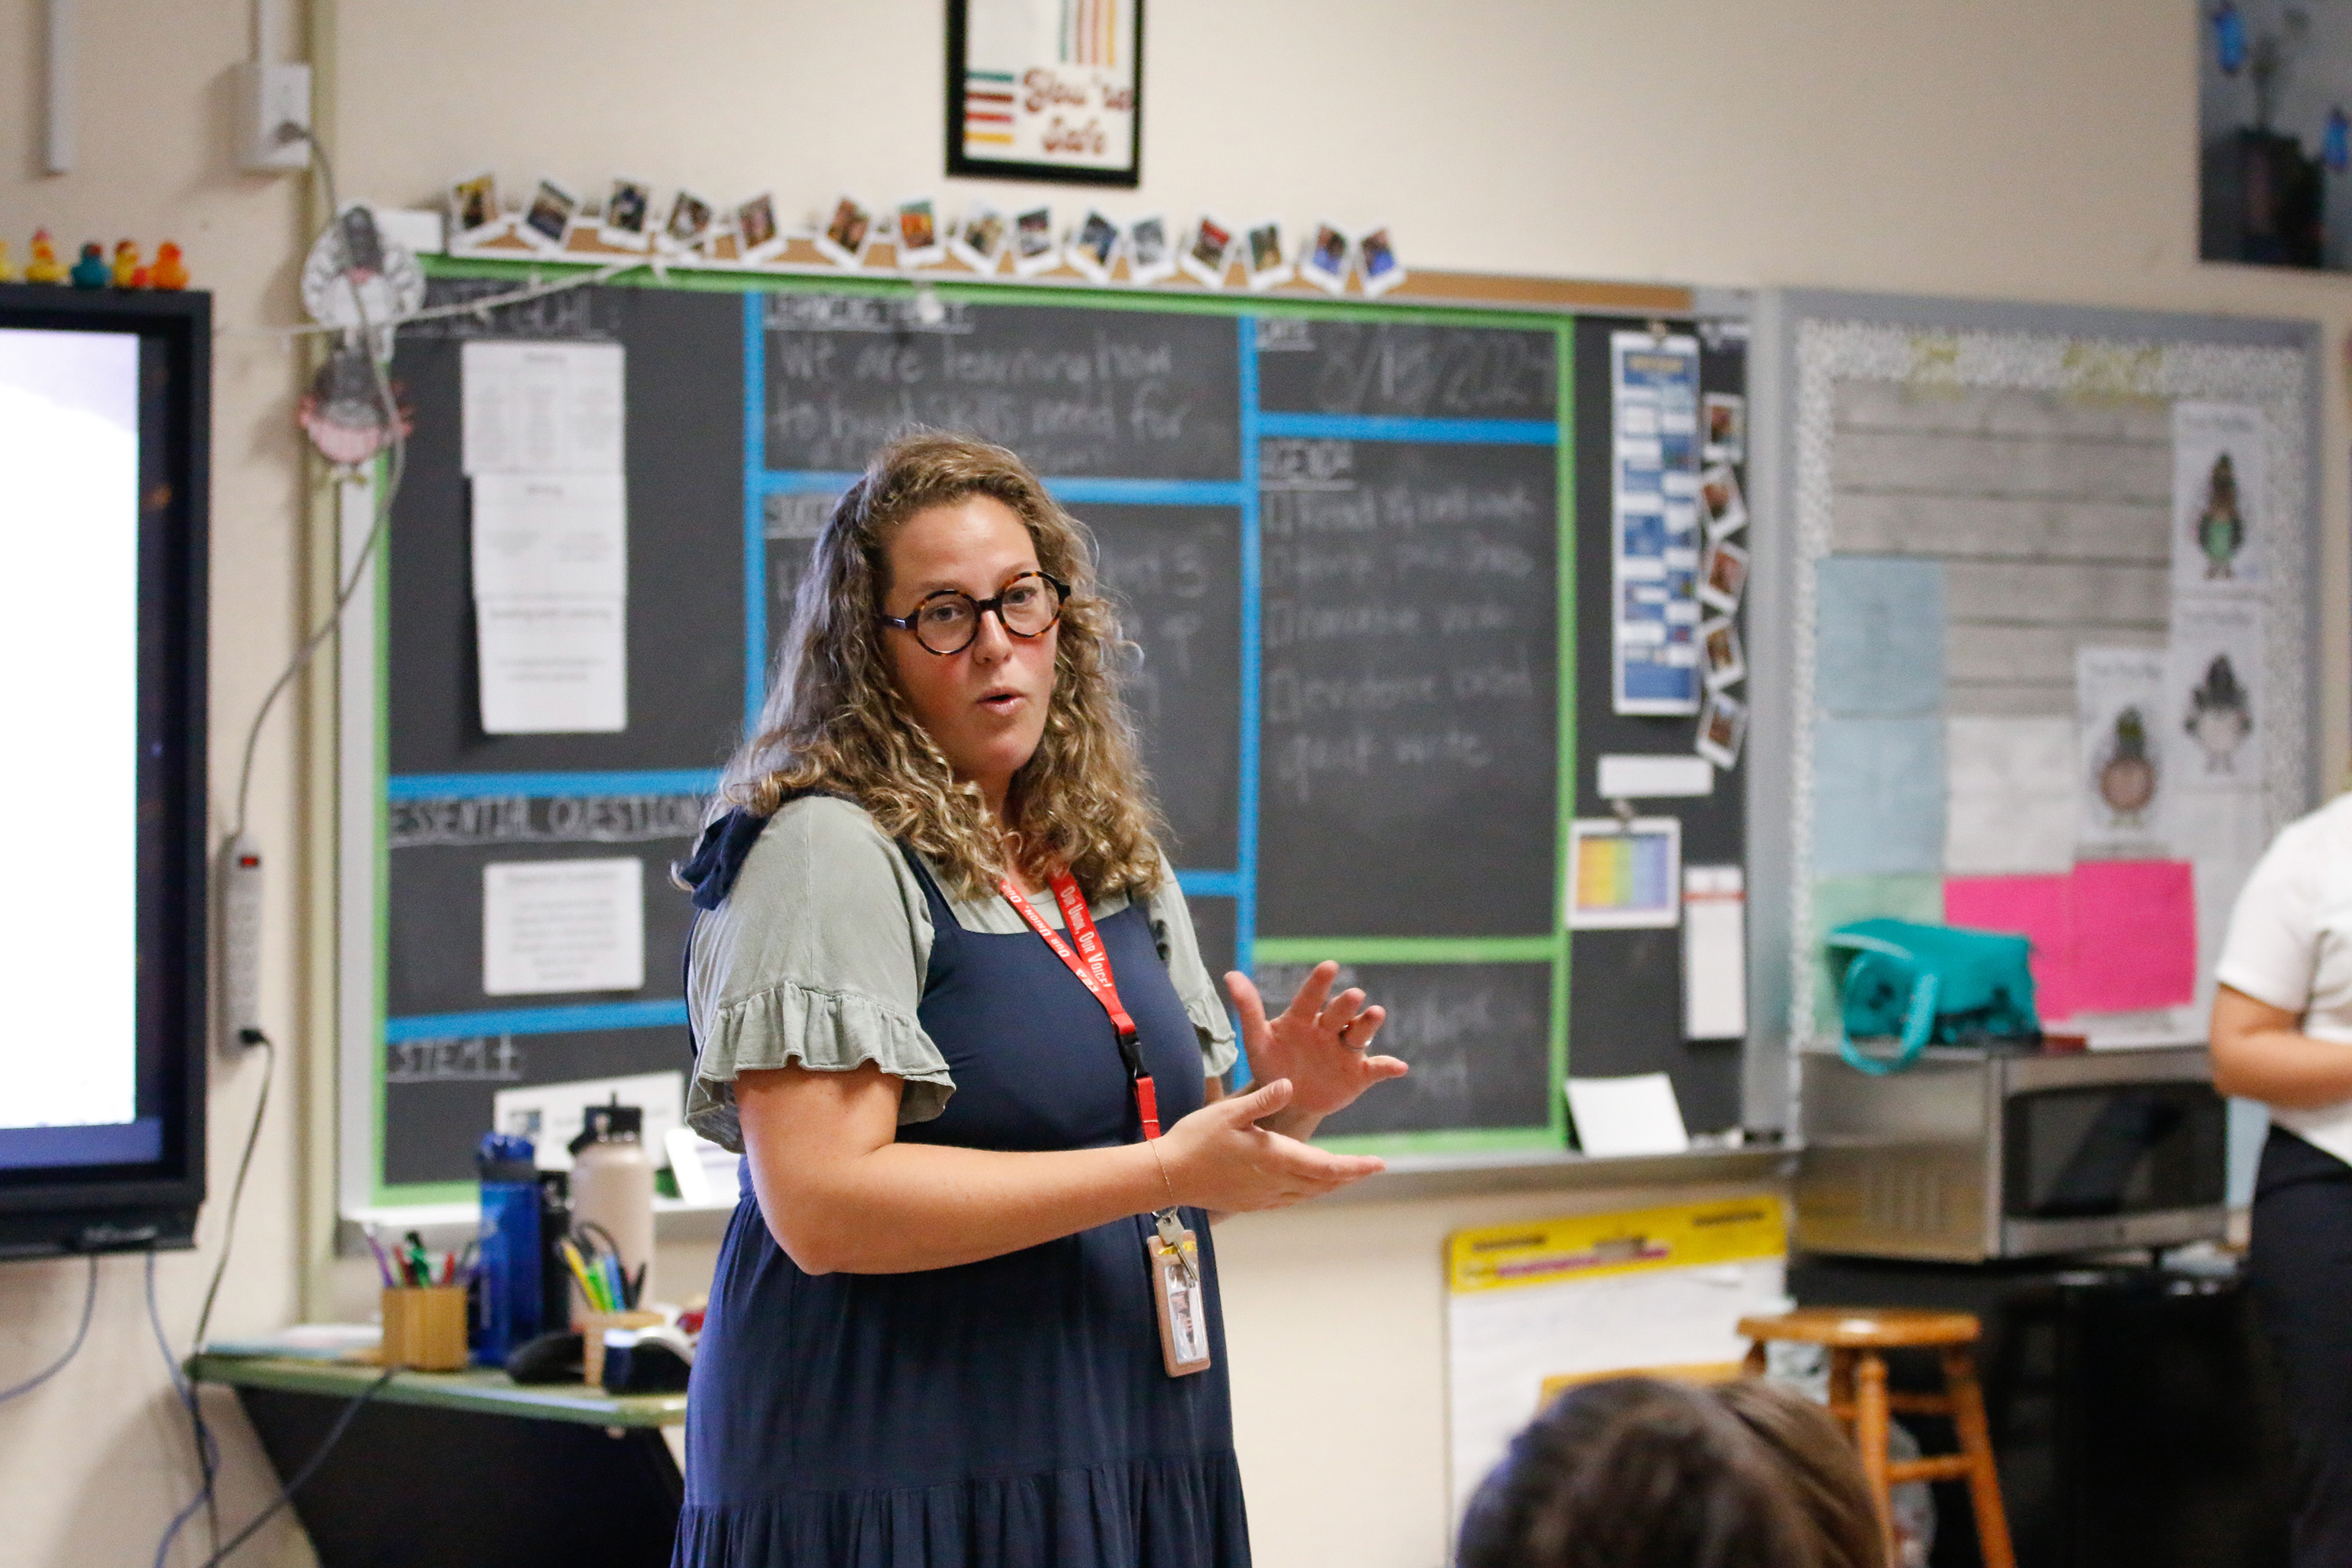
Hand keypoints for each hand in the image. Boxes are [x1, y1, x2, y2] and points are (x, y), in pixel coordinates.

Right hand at [1156, 1078, 1384, 1211]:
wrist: (1166, 1175)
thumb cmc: (1195, 1139)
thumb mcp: (1227, 1112)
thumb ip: (1261, 1099)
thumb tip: (1290, 1085)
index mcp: (1274, 1158)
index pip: (1326, 1167)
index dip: (1355, 1167)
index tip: (1379, 1164)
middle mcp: (1274, 1182)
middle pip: (1322, 1184)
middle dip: (1349, 1176)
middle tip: (1370, 1168)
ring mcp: (1262, 1196)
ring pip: (1307, 1194)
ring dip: (1329, 1185)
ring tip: (1345, 1176)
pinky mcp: (1249, 1203)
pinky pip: (1288, 1201)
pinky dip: (1306, 1193)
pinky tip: (1306, 1187)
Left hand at [1225, 961, 1408, 1132]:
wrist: (1288, 1101)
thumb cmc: (1271, 1065)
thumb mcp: (1257, 1040)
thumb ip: (1247, 1009)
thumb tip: (1230, 974)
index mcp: (1303, 1019)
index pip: (1310, 997)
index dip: (1319, 983)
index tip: (1329, 966)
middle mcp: (1328, 1028)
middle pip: (1339, 1013)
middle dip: (1346, 1004)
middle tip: (1353, 995)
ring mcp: (1346, 1049)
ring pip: (1360, 1033)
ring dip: (1369, 1023)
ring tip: (1376, 1013)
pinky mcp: (1360, 1073)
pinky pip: (1376, 1068)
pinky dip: (1388, 1067)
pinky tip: (1398, 1068)